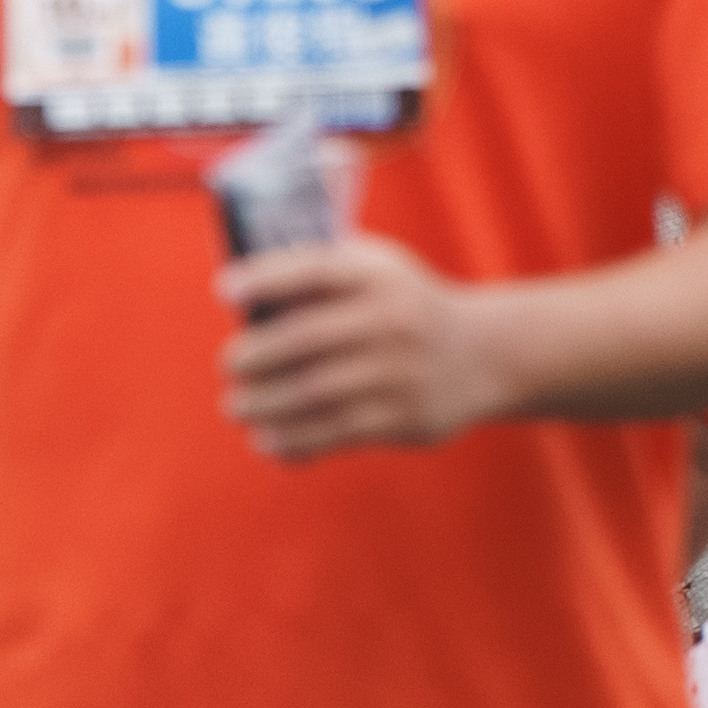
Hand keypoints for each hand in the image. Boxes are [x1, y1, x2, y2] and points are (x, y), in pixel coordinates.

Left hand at [217, 235, 517, 460]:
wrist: (485, 354)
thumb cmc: (406, 304)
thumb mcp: (379, 269)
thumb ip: (323, 271)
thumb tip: (242, 292)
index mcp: (379, 275)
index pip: (315, 270)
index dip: (266, 278)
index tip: (223, 291)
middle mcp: (392, 321)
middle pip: (306, 338)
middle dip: (256, 354)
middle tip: (229, 364)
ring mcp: (399, 373)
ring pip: (316, 393)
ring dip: (266, 404)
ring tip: (236, 406)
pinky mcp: (403, 418)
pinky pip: (337, 432)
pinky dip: (295, 439)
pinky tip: (266, 439)